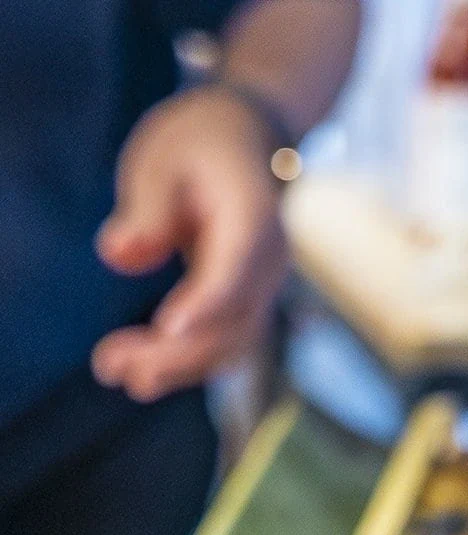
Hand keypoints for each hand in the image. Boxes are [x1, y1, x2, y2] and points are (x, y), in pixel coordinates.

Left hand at [92, 86, 288, 402]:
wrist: (246, 140)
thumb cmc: (198, 142)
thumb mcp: (162, 158)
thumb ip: (145, 208)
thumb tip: (118, 255)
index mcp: (254, 220)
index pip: (235, 272)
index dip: (206, 304)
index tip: (167, 329)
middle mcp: (268, 265)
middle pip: (230, 324)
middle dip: (173, 354)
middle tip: (109, 366)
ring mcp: (261, 290)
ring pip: (227, 346)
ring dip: (174, 368)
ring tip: (114, 372)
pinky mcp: (245, 306)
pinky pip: (222, 346)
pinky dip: (182, 363)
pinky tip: (138, 370)